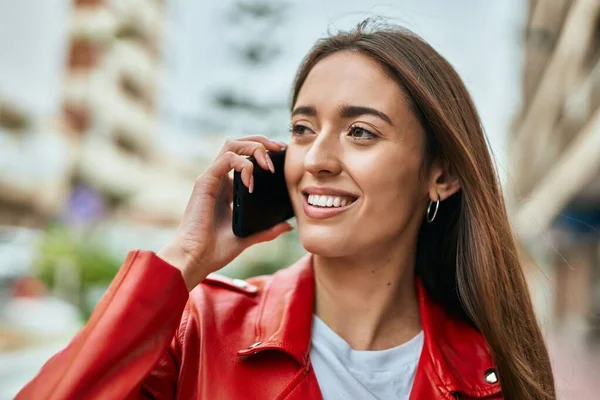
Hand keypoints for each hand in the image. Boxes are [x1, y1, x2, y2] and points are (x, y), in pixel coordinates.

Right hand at [158, 136, 292, 289]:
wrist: (195, 259)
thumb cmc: (214, 250)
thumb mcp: (248, 237)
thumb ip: (267, 230)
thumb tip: (287, 225)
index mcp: (227, 188)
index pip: (244, 157)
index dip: (263, 151)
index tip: (282, 156)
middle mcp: (218, 179)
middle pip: (238, 144)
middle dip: (261, 141)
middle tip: (280, 149)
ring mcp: (211, 179)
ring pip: (232, 145)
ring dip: (254, 148)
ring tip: (268, 164)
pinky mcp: (205, 183)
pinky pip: (226, 159)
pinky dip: (243, 165)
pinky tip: (251, 182)